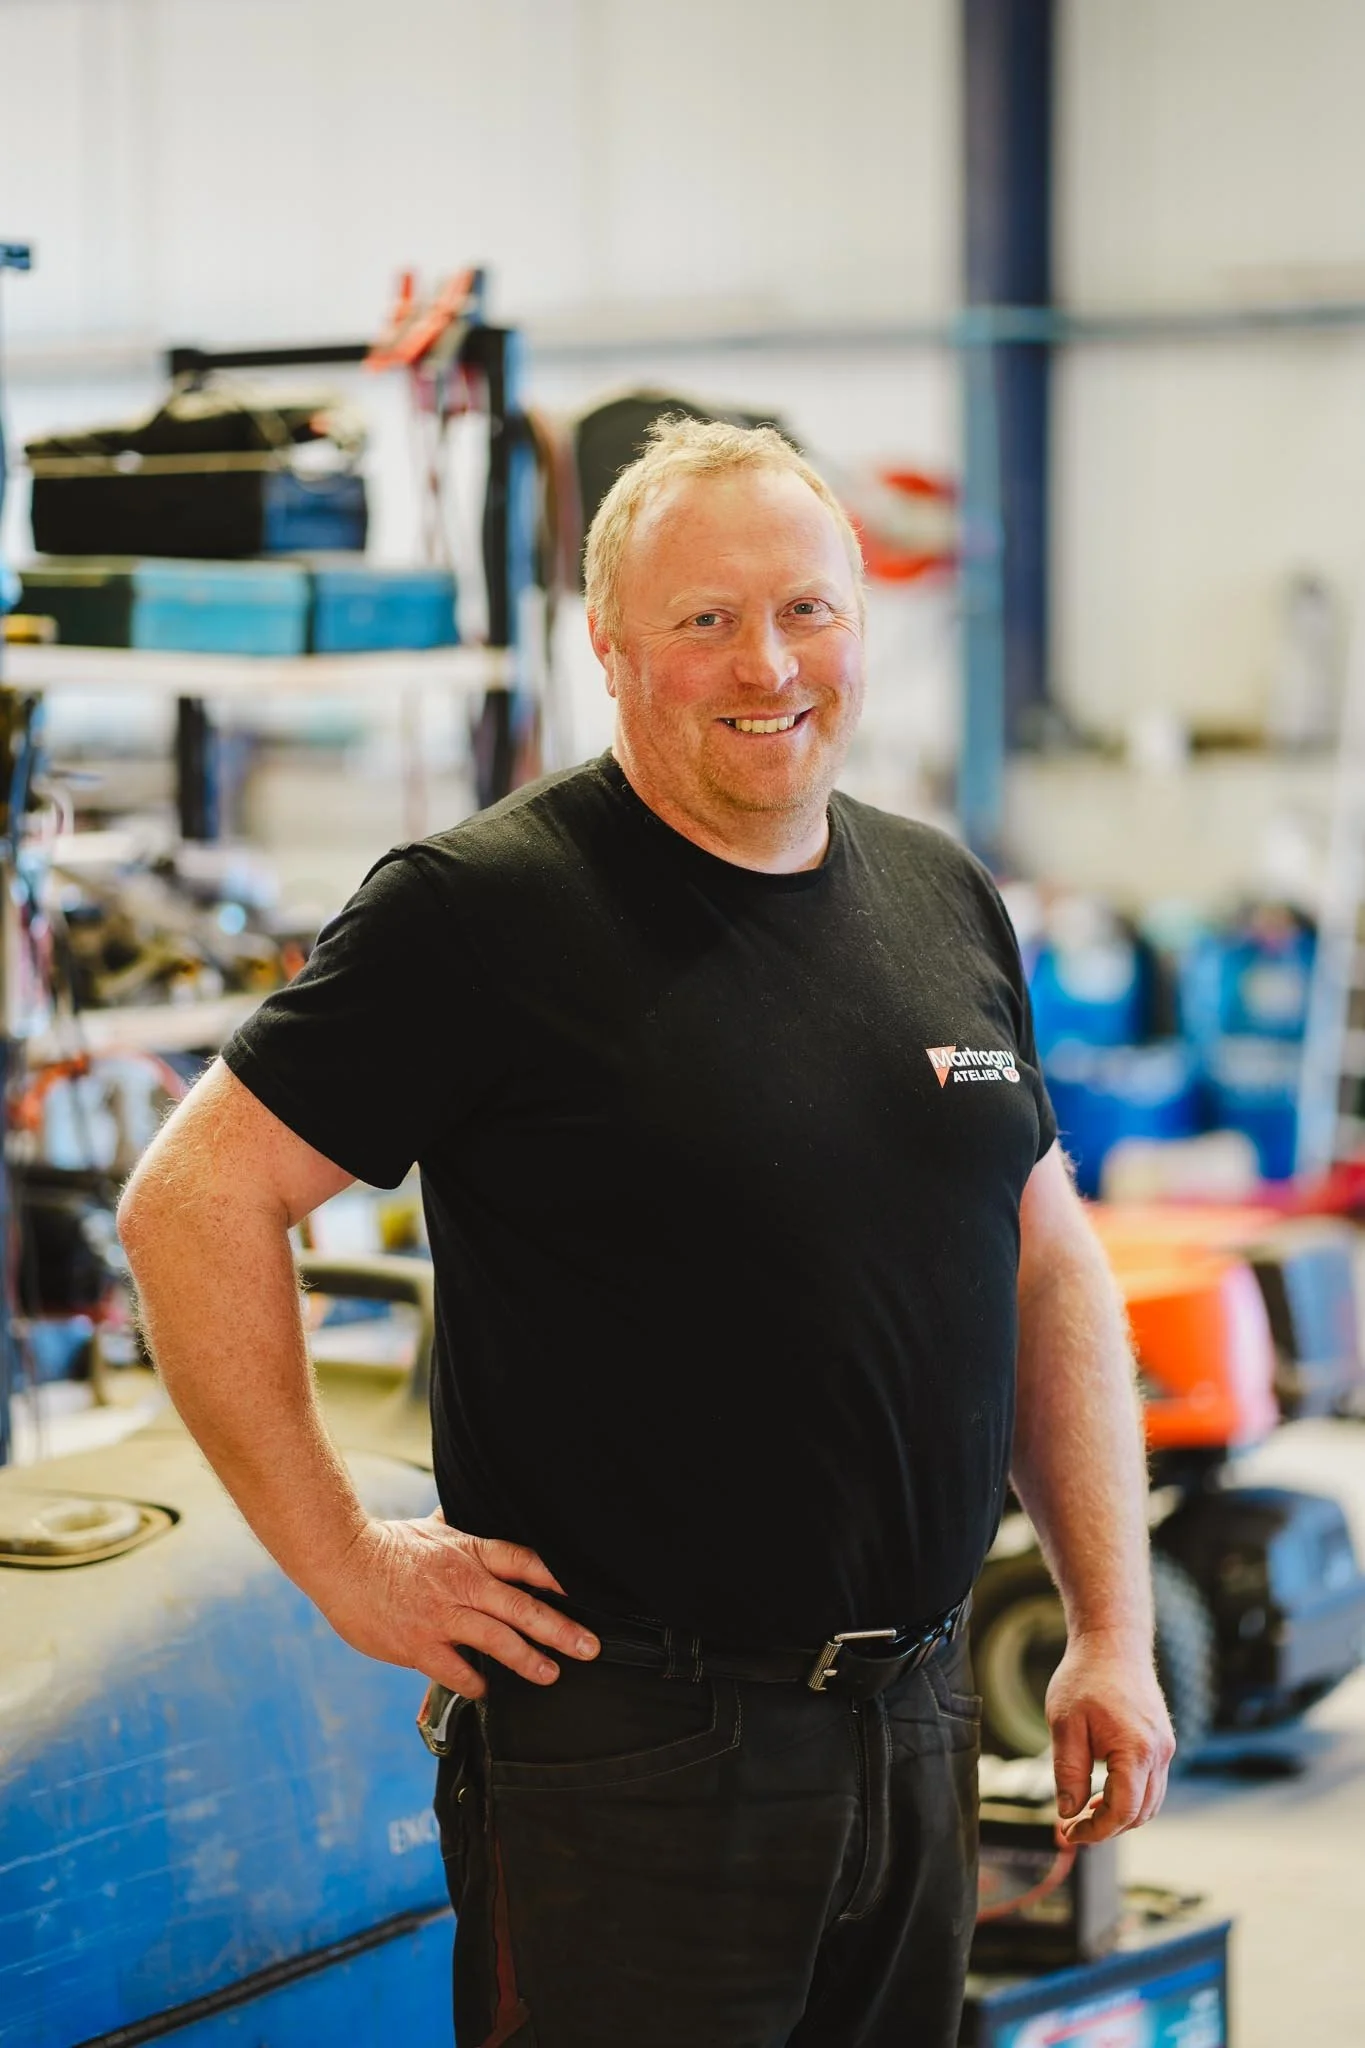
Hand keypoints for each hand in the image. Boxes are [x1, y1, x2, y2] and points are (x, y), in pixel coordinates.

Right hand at [311, 1509, 599, 1697]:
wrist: (341, 1561)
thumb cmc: (386, 1544)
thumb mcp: (431, 1529)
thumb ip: (458, 1529)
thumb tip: (471, 1510)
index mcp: (469, 1552)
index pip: (524, 1561)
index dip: (556, 1577)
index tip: (583, 1593)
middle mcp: (463, 1583)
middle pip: (523, 1606)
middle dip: (561, 1629)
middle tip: (590, 1647)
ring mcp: (442, 1616)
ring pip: (498, 1641)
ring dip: (530, 1660)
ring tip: (552, 1674)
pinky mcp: (419, 1645)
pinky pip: (457, 1671)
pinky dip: (476, 1683)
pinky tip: (487, 1691)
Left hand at [1045, 1629, 1174, 1844]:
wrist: (1113, 1642)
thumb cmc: (1085, 1678)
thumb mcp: (1064, 1725)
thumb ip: (1068, 1772)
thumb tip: (1068, 1813)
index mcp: (1136, 1750)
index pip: (1122, 1811)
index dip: (1096, 1830)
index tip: (1069, 1833)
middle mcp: (1159, 1752)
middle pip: (1140, 1813)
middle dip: (1108, 1826)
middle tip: (1073, 1825)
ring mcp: (1166, 1747)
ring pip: (1151, 1802)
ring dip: (1122, 1813)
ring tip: (1086, 1808)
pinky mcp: (1163, 1741)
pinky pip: (1153, 1783)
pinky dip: (1131, 1795)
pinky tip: (1103, 1788)